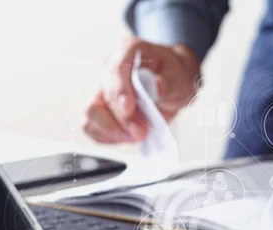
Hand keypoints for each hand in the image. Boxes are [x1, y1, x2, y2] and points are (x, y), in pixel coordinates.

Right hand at [83, 38, 199, 142]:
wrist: (171, 85)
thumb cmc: (173, 77)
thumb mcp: (180, 79)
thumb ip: (168, 83)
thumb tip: (157, 86)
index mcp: (129, 49)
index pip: (117, 67)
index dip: (121, 90)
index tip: (129, 108)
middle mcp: (111, 67)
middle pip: (105, 95)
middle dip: (123, 118)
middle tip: (142, 131)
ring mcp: (103, 88)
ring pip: (92, 112)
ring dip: (114, 130)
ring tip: (137, 134)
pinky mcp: (100, 107)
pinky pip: (92, 126)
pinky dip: (109, 136)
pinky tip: (127, 136)